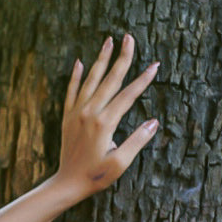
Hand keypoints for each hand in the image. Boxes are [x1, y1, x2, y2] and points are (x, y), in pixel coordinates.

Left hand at [55, 33, 158, 202]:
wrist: (66, 183)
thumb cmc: (96, 176)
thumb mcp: (120, 163)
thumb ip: (137, 141)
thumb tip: (154, 122)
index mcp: (104, 123)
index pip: (128, 95)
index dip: (143, 79)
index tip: (155, 65)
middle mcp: (89, 113)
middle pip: (110, 80)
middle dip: (122, 58)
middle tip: (129, 37)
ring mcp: (76, 113)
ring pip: (90, 80)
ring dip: (100, 60)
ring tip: (108, 41)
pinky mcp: (67, 117)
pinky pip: (70, 91)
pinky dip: (75, 77)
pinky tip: (79, 62)